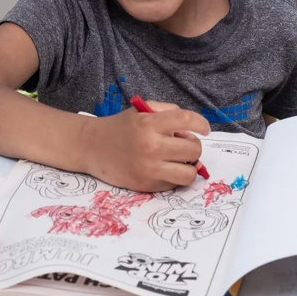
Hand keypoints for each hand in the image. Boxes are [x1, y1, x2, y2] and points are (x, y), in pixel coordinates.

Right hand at [80, 101, 209, 191]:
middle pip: (193, 149)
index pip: (186, 120)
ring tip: (179, 160)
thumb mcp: (142, 110)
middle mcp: (150, 146)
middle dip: (193, 146)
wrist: (91, 147)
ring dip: (189, 166)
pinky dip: (174, 176)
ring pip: (189, 173)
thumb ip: (167, 113)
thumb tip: (190, 131)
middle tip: (183, 144)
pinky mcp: (146, 185)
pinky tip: (164, 168)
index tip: (205, 129)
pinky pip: (174, 184)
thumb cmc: (120, 127)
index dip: (201, 124)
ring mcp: (149, 168)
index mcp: (149, 123)